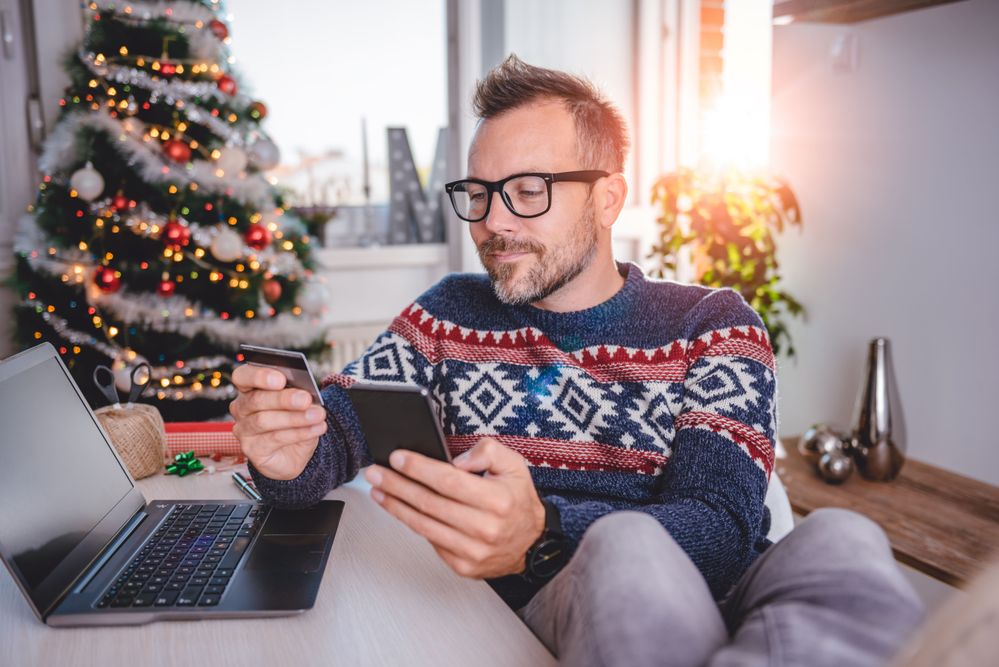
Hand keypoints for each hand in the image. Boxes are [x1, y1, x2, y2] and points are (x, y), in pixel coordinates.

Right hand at [229, 364, 326, 480]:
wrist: (293, 454)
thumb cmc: (293, 420)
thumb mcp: (299, 403)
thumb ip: (299, 393)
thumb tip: (307, 393)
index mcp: (250, 387)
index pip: (243, 376)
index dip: (259, 376)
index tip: (281, 379)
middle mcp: (242, 407)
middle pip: (256, 399)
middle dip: (283, 398)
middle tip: (306, 399)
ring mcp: (244, 429)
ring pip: (264, 420)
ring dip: (294, 417)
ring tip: (318, 415)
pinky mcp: (251, 449)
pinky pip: (274, 439)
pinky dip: (299, 433)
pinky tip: (316, 428)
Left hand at [364, 437, 544, 578]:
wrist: (532, 543)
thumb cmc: (517, 501)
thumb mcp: (514, 465)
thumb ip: (487, 452)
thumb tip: (456, 460)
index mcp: (498, 500)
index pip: (448, 481)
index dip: (419, 468)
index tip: (397, 458)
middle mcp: (485, 528)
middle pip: (429, 503)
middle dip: (397, 485)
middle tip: (376, 472)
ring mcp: (472, 551)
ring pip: (423, 525)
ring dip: (396, 506)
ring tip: (378, 490)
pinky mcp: (463, 566)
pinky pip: (430, 541)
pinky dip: (412, 523)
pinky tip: (399, 509)